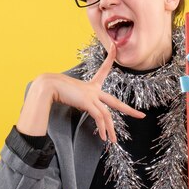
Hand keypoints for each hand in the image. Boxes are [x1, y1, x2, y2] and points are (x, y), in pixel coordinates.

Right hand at [17, 43, 144, 141]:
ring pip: (107, 115)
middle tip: (141, 115)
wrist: (47, 86)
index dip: (110, 58)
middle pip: (115, 102)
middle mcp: (94, 89)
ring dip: (110, 130)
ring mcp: (92, 95)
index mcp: (90, 85)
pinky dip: (102, 128)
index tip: (115, 47)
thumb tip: (81, 108)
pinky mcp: (88, 102)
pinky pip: (99, 118)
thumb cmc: (54, 89)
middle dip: (129, 110)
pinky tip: (103, 137)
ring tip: (112, 141)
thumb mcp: (70, 93)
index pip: (104, 68)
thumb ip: (79, 100)